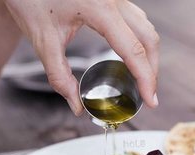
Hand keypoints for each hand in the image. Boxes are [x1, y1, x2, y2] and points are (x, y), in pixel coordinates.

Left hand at [3, 0, 159, 114]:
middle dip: (152, 69)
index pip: (133, 49)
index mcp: (100, 8)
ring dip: (148, 55)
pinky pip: (136, 20)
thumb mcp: (43, 40)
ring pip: (145, 27)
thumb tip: (76, 106)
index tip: (150, 100)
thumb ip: (60, 76)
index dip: (145, 78)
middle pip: (148, 38)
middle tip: (147, 94)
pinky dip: (139, 42)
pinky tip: (132, 57)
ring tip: (142, 79)